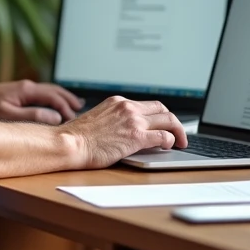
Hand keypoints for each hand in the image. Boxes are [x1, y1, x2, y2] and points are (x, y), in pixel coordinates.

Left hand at [0, 80, 84, 123]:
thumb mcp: (9, 115)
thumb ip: (33, 116)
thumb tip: (56, 118)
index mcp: (27, 90)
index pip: (54, 97)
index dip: (66, 107)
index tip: (74, 118)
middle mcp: (26, 86)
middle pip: (55, 90)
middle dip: (69, 100)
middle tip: (81, 109)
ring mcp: (22, 89)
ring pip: (48, 91)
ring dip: (62, 98)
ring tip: (73, 105)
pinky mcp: (17, 93)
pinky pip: (41, 94)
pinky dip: (52, 99)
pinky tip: (52, 106)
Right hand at [62, 97, 187, 168]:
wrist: (69, 144)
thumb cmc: (78, 138)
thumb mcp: (98, 120)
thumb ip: (115, 121)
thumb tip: (126, 131)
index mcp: (118, 102)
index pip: (148, 105)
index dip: (160, 115)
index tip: (164, 124)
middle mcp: (127, 107)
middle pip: (162, 109)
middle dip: (174, 122)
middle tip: (178, 134)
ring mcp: (133, 120)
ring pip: (168, 120)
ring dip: (178, 132)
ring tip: (180, 142)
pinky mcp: (136, 136)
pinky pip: (164, 136)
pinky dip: (171, 141)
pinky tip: (169, 147)